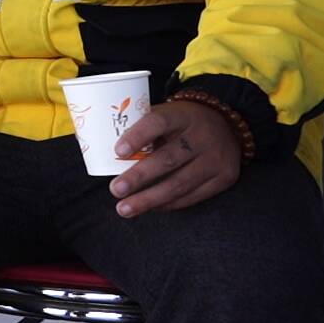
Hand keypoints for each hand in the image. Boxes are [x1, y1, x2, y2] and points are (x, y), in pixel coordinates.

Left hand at [109, 100, 242, 216]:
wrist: (227, 126)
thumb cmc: (182, 122)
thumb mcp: (167, 114)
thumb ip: (140, 127)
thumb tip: (95, 144)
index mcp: (182, 115)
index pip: (158, 122)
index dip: (138, 137)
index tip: (118, 152)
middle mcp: (202, 136)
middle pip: (168, 159)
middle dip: (138, 177)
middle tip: (115, 190)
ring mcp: (216, 159)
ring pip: (180, 183)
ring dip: (149, 199)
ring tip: (125, 208)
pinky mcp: (224, 178)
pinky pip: (193, 196)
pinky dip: (168, 204)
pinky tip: (150, 207)